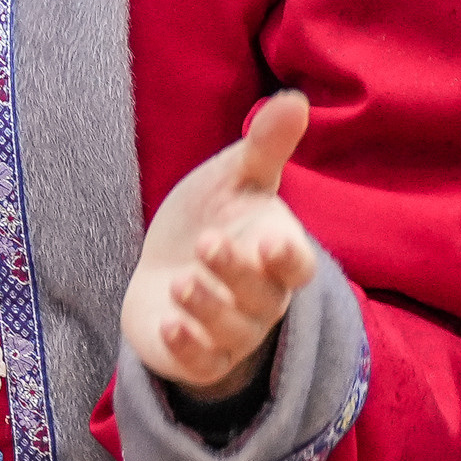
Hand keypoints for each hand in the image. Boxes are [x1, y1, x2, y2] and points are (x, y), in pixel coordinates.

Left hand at [120, 89, 317, 399]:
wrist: (163, 267)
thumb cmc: (208, 218)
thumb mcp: (232, 178)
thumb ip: (264, 147)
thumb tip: (295, 97)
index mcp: (275, 254)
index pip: (297, 266)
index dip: (288, 258)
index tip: (270, 240)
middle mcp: (261, 300)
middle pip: (261, 297)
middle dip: (235, 272)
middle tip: (206, 244)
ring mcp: (232, 332)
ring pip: (232, 331)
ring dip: (207, 307)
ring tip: (182, 282)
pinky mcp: (200, 357)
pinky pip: (203, 362)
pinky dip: (187, 346)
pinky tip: (169, 323)